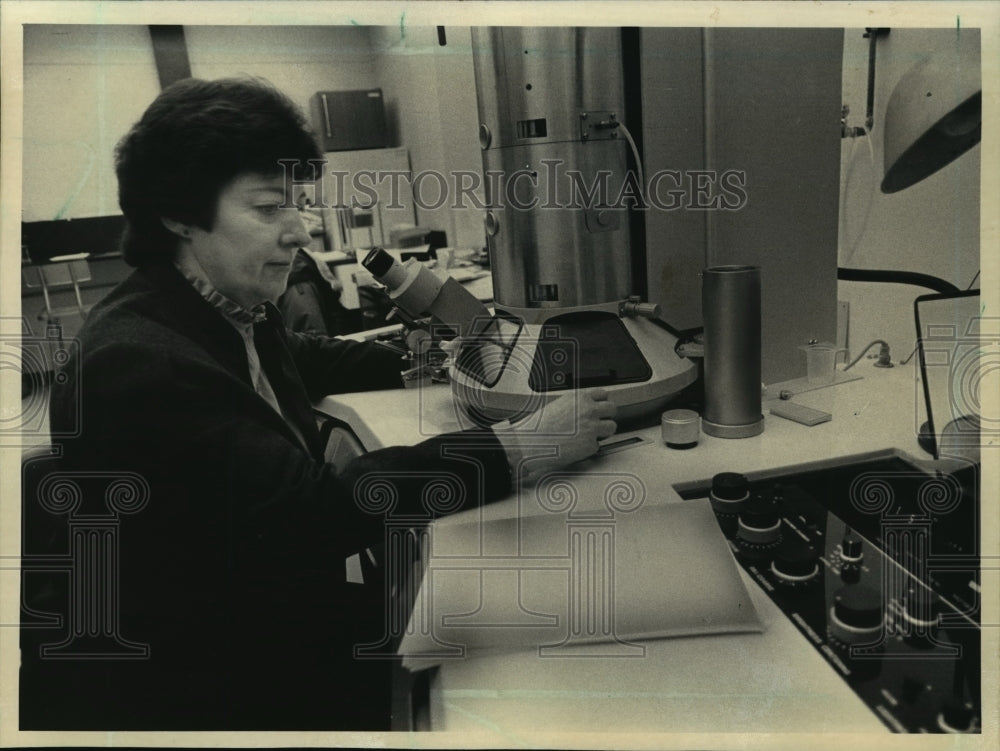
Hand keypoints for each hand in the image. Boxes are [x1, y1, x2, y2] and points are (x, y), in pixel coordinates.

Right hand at [493, 388, 617, 483]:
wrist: (530, 443)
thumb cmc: (538, 426)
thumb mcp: (558, 405)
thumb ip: (576, 405)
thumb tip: (586, 409)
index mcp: (580, 397)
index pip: (603, 394)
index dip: (602, 402)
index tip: (600, 407)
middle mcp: (589, 410)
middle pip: (612, 409)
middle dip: (606, 416)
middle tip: (599, 422)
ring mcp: (592, 428)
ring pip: (611, 427)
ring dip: (603, 432)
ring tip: (590, 435)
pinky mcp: (591, 445)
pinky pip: (598, 446)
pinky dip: (589, 448)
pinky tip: (577, 447)